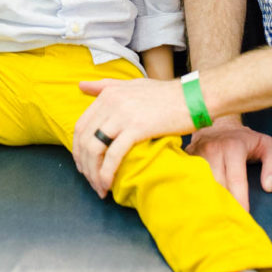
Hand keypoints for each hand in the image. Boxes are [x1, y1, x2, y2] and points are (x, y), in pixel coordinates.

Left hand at [73, 77, 192, 197]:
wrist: (193, 97)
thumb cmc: (166, 94)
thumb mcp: (132, 85)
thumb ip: (105, 86)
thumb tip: (80, 86)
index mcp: (109, 93)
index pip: (81, 125)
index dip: (78, 148)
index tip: (83, 164)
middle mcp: (111, 101)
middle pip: (85, 139)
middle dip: (84, 164)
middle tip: (89, 180)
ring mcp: (123, 114)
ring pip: (95, 148)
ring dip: (93, 172)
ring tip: (98, 187)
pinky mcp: (137, 128)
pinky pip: (113, 154)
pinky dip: (106, 172)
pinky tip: (107, 184)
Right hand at [185, 114, 271, 211]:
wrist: (220, 124)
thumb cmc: (245, 140)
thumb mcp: (267, 146)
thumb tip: (268, 186)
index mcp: (233, 147)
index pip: (235, 180)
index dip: (240, 200)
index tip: (243, 216)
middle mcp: (213, 149)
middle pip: (217, 185)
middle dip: (225, 204)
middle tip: (231, 219)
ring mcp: (197, 153)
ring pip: (202, 184)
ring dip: (210, 199)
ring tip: (217, 214)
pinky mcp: (187, 158)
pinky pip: (191, 179)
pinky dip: (198, 191)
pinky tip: (204, 202)